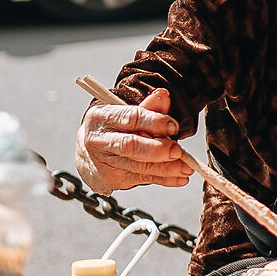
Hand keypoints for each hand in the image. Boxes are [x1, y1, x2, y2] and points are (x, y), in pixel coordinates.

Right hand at [75, 88, 191, 190]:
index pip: (130, 118)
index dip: (154, 122)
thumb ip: (147, 108)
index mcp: (102, 117)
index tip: (173, 126)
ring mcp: (104, 162)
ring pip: (139, 166)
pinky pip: (143, 179)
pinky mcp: (112, 179)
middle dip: (158, 149)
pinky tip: (179, 178)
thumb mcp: (125, 114)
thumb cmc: (114, 129)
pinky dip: (164, 180)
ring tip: (186, 167)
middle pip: (131, 146)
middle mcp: (99, 140)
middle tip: (178, 151)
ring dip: (167, 168)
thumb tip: (164, 95)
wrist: (89, 154)